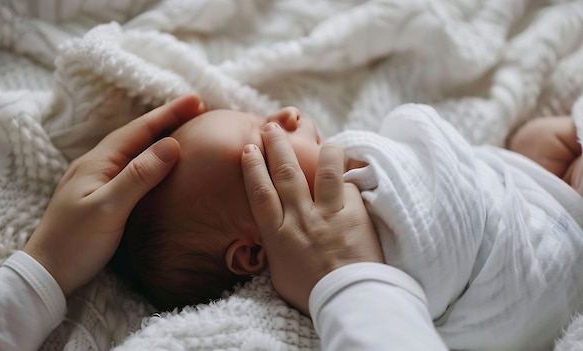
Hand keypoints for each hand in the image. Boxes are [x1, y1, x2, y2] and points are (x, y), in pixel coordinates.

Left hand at [24, 94, 204, 295]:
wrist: (45, 273)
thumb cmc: (76, 243)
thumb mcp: (109, 208)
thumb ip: (139, 176)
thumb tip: (171, 145)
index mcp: (98, 162)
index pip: (140, 129)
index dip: (169, 113)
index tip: (197, 100)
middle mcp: (96, 164)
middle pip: (136, 134)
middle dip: (167, 120)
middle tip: (196, 110)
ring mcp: (96, 179)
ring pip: (133, 149)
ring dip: (158, 136)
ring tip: (183, 130)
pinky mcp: (99, 195)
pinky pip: (130, 166)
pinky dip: (149, 157)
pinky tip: (158, 163)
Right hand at [241, 122, 383, 314]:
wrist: (346, 301)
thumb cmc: (311, 294)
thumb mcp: (280, 273)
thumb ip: (277, 248)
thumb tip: (275, 237)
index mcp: (277, 234)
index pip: (260, 192)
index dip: (252, 167)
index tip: (248, 148)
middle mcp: (300, 218)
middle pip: (285, 173)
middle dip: (277, 146)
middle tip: (272, 128)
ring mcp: (328, 214)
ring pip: (323, 170)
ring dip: (320, 150)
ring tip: (319, 138)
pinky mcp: (354, 214)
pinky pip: (349, 187)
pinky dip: (348, 178)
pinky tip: (349, 170)